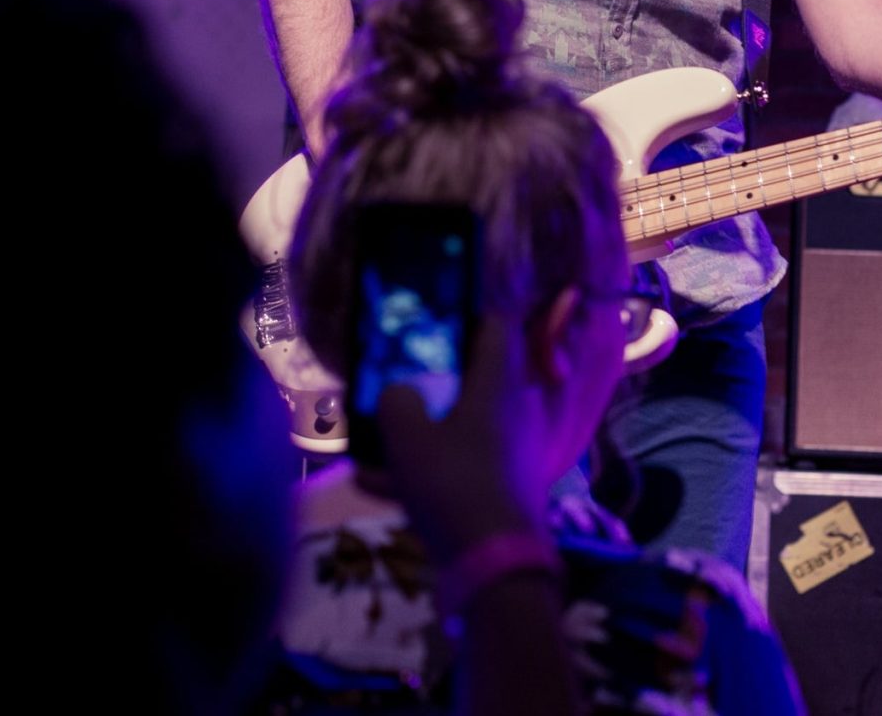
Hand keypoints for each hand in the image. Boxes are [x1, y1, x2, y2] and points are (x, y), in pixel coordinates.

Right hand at [375, 317, 552, 567]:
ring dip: (419, 433)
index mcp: (499, 384)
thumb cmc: (453, 484)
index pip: (496, 327)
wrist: (493, 565)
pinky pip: (460, 468)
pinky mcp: (504, 491)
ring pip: (460, 429)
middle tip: (392, 384)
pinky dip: (424, 472)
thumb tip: (398, 393)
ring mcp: (512, 454)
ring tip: (367, 445)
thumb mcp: (407, 435)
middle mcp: (514, 412)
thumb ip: (396, 401)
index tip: (433, 321)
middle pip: (475, 380)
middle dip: (431, 383)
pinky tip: (372, 486)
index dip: (467, 316)